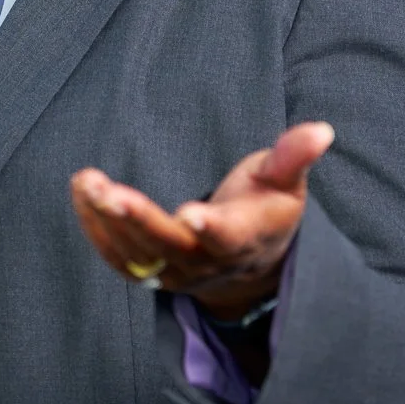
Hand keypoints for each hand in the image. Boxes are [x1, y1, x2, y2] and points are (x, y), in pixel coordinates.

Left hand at [70, 121, 334, 321]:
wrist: (250, 260)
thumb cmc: (266, 208)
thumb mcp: (285, 182)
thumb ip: (294, 156)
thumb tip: (322, 130)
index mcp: (244, 238)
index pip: (227, 237)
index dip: (211, 228)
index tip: (192, 214)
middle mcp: (208, 262)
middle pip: (171, 247)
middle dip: (139, 220)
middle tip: (109, 192)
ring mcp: (176, 274)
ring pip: (139, 255)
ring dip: (107, 220)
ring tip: (87, 182)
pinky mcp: (152, 274)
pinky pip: (119, 258)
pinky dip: (95, 229)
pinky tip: (81, 194)